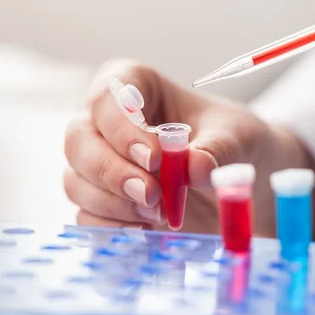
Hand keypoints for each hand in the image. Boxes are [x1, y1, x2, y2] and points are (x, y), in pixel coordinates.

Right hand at [63, 60, 314, 236]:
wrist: (236, 179)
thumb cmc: (230, 140)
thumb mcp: (238, 137)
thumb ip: (218, 150)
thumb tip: (195, 168)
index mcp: (133, 85)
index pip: (109, 97)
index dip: (123, 128)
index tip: (155, 158)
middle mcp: (104, 122)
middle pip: (78, 142)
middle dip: (112, 172)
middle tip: (152, 195)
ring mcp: (97, 163)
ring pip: (76, 181)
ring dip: (114, 203)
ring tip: (161, 213)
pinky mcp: (101, 201)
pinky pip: (87, 217)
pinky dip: (114, 227)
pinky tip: (147, 230)